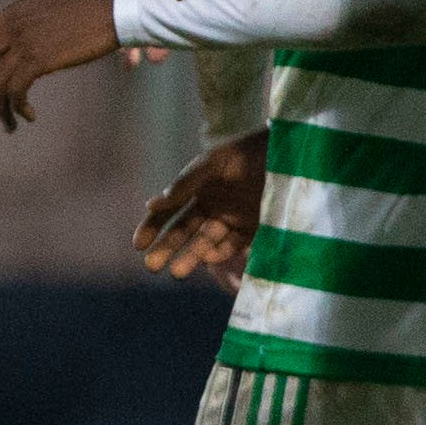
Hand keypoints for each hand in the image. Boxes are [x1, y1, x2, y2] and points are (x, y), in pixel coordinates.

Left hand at [0, 0, 125, 129]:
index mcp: (15, 12)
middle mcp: (13, 25)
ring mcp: (24, 42)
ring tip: (8, 125)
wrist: (113, 12)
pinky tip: (30, 116)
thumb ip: (31, 28)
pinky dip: (18, 108)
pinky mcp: (38, 59)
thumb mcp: (50, 14)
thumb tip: (24, 53)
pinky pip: (15, 91)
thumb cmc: (91, 14)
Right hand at [135, 133, 266, 289]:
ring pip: (205, 242)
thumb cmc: (247, 151)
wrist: (288, 151)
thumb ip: (186, 183)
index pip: (168, 211)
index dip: (152, 227)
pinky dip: (219, 252)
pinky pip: (231, 244)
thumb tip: (151, 203)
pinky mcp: (252, 228)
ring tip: (177, 273)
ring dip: (190, 257)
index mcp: (197, 187)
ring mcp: (231, 218)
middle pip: (183, 231)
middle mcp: (211, 205)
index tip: (137, 245)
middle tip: (151, 267)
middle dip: (166, 248)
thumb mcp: (214, 164)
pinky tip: (207, 256)